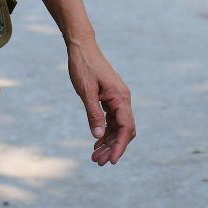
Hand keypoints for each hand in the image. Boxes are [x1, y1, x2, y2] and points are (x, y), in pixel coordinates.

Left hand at [67, 38, 134, 164]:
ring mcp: (117, 98)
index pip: (126, 128)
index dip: (120, 146)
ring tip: (95, 156)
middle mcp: (122, 99)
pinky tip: (97, 141)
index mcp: (120, 98)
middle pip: (123, 130)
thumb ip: (93, 114)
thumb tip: (99, 136)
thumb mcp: (86, 91)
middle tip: (98, 162)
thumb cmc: (83, 65)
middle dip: (113, 148)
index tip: (112, 161)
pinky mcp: (109, 97)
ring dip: (108, 142)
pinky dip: (105, 131)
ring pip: (117, 126)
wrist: (81, 46)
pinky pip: (111, 119)